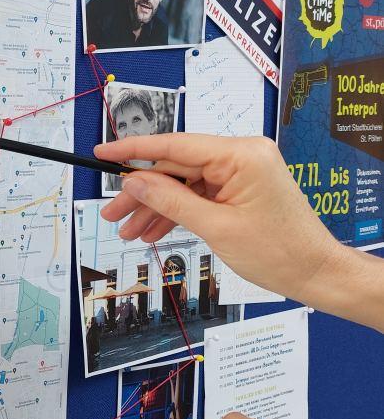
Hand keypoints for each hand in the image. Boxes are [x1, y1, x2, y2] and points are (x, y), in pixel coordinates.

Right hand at [93, 134, 339, 305]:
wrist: (315, 273)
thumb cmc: (279, 252)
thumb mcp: (215, 228)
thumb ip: (170, 200)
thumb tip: (134, 182)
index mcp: (241, 155)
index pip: (174, 145)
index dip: (133, 150)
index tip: (102, 152)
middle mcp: (241, 155)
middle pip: (175, 167)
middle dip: (141, 193)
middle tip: (112, 212)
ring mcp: (241, 171)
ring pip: (182, 183)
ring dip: (155, 207)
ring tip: (128, 230)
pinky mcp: (239, 187)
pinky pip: (197, 194)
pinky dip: (175, 212)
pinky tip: (153, 230)